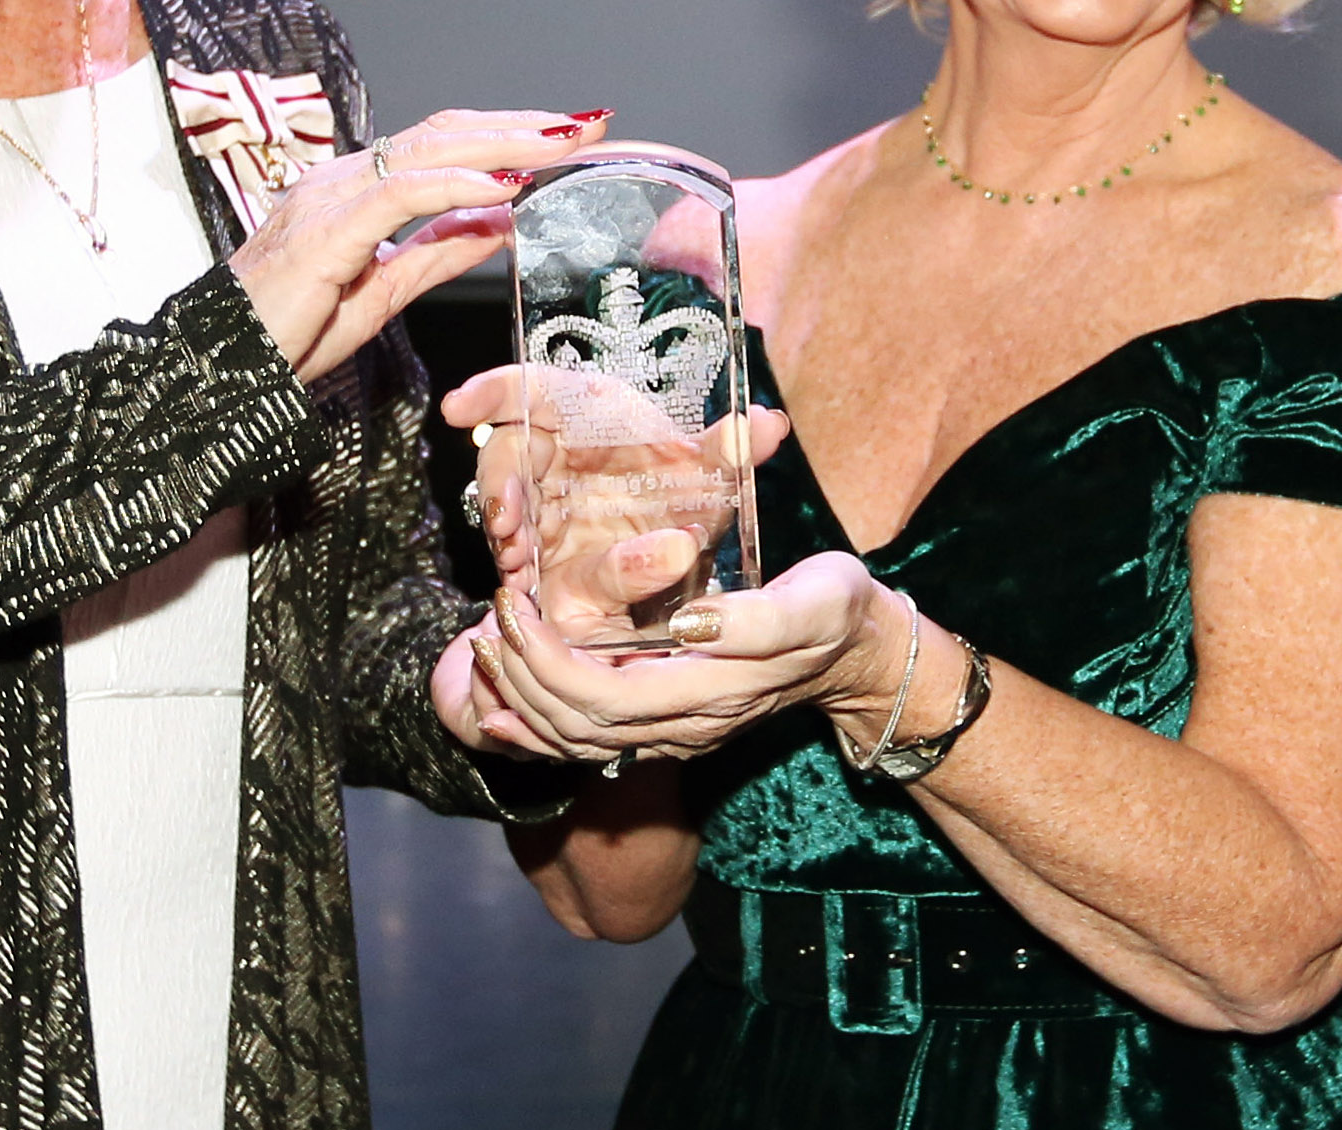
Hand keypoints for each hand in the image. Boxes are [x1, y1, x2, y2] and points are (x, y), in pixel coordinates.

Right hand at [226, 108, 604, 382]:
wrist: (218, 372)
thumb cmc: (285, 333)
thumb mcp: (382, 292)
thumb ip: (437, 252)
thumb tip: (499, 220)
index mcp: (356, 189)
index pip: (444, 143)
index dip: (507, 134)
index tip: (566, 137)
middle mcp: (343, 179)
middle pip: (446, 133)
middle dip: (522, 127)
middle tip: (587, 125)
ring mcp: (329, 199)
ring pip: (428, 150)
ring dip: (504, 144)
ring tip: (562, 144)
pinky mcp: (323, 232)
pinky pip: (399, 195)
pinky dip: (454, 185)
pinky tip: (500, 188)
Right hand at [438, 366, 787, 640]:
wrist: (679, 562)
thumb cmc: (685, 500)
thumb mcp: (711, 480)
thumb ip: (733, 450)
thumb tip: (769, 422)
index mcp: (587, 413)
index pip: (526, 387)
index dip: (490, 390)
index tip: (457, 407)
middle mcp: (555, 454)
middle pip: (505, 450)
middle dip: (499, 482)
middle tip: (507, 519)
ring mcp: (539, 504)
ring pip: (503, 506)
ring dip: (503, 529)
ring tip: (516, 555)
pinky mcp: (536, 554)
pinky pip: (517, 556)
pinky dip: (516, 567)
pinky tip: (523, 582)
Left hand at [446, 549, 918, 766]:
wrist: (858, 651)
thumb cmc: (836, 610)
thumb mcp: (815, 599)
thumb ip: (756, 617)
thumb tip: (689, 623)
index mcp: (710, 692)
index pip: (602, 695)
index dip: (546, 660)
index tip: (513, 605)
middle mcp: (684, 726)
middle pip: (576, 724)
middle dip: (520, 676)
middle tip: (488, 617)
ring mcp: (676, 733)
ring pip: (576, 741)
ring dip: (521, 700)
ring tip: (483, 650)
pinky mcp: (670, 723)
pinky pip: (590, 742)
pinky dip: (540, 728)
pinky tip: (502, 709)